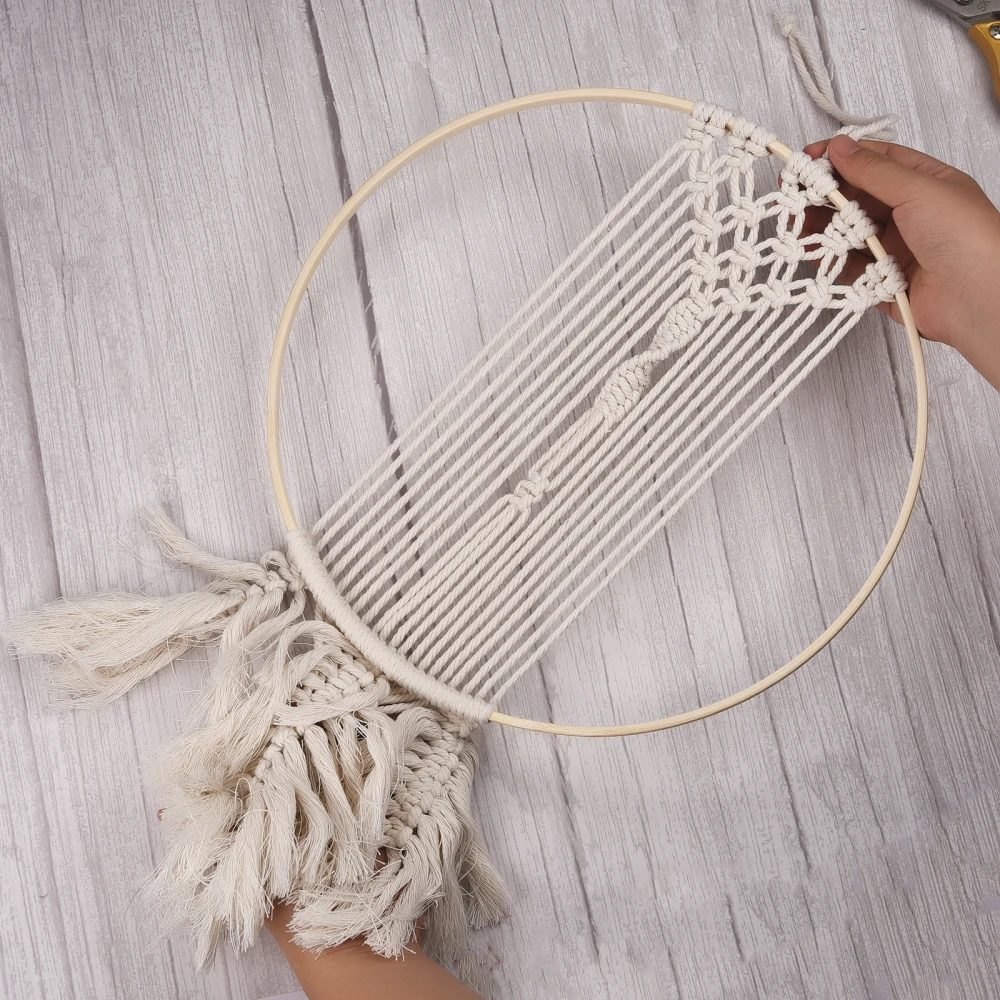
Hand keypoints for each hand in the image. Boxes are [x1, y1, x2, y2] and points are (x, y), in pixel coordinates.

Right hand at [804, 134, 999, 390]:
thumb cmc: (965, 236)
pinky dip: (832, 262)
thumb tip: (840, 147)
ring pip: (849, 234)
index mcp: (924, 183)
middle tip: (794, 196)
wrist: (978, 297)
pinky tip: (818, 254)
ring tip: (799, 227)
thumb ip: (873, 170)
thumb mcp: (918, 188)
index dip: (839, 158)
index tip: (806, 161)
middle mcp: (909, 214)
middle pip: (856, 198)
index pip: (874, 161)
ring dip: (823, 229)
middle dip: (824, 196)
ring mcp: (895, 248)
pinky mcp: (883, 282)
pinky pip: (850, 269)